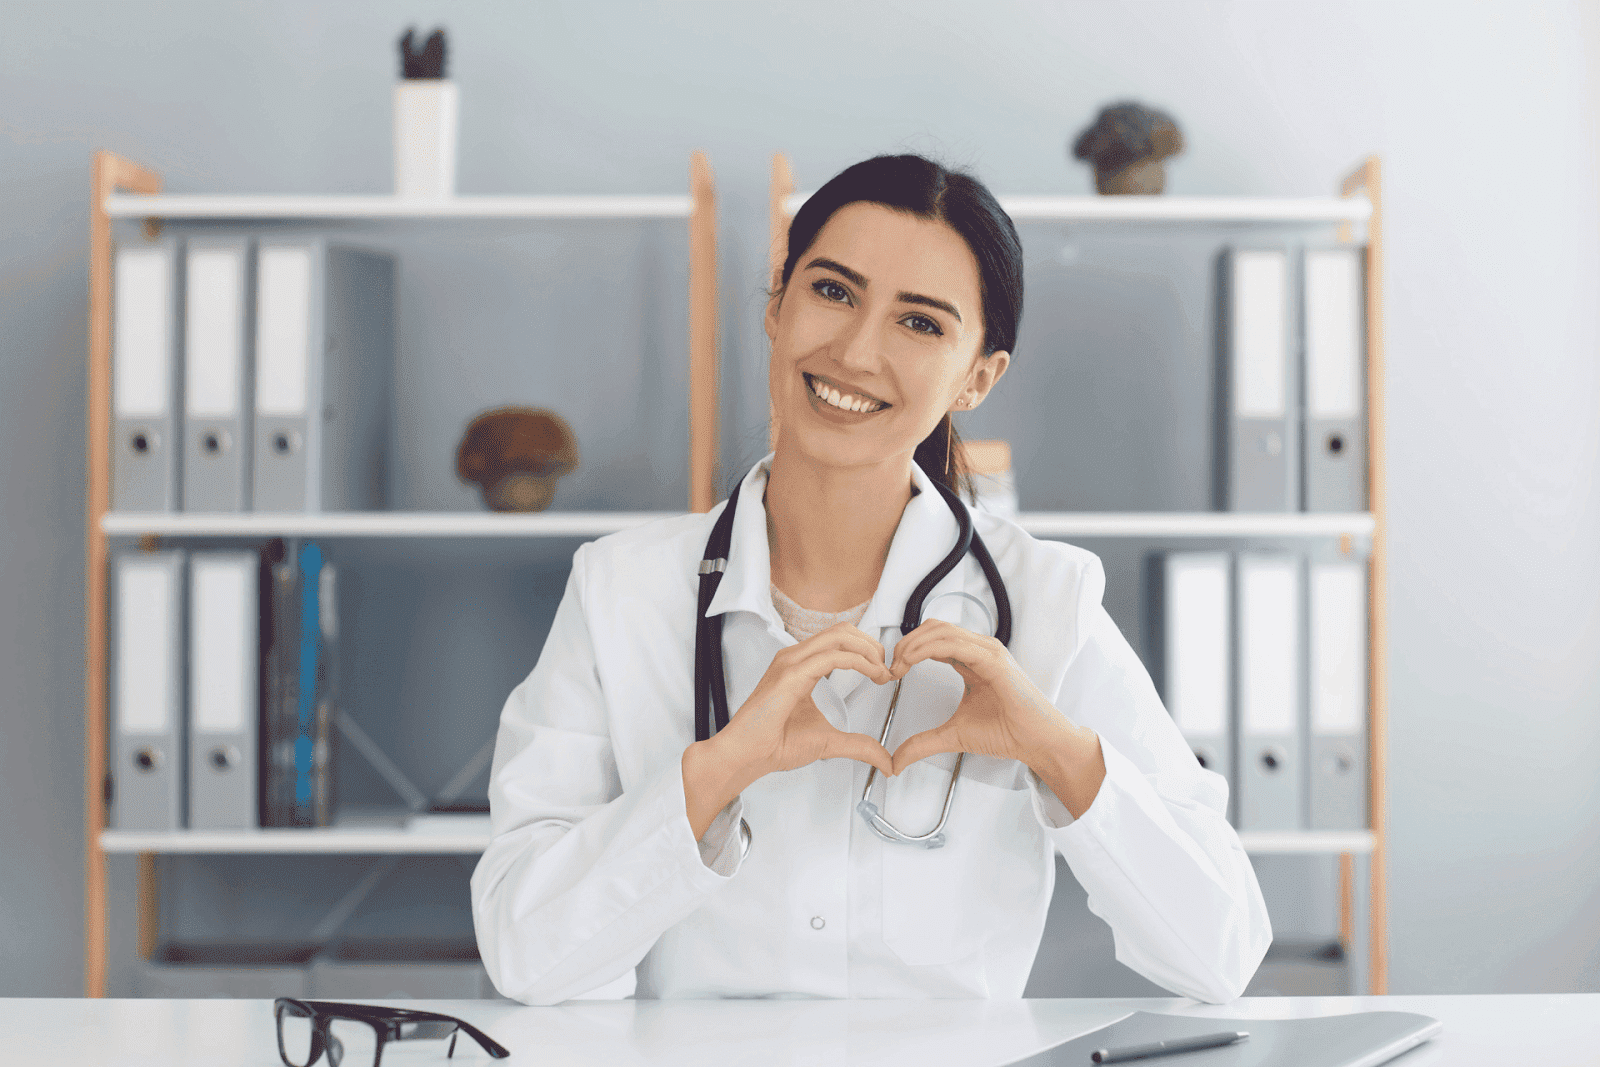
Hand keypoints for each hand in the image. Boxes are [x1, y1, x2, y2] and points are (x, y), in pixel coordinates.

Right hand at [721, 622, 896, 777]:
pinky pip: (832, 657)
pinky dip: (859, 662)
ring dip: (869, 650)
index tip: (883, 673)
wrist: (747, 755)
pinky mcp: (791, 674)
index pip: (840, 640)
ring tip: (882, 671)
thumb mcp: (828, 742)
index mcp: (801, 666)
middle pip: (843, 630)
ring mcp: (791, 662)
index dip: (867, 651)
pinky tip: (872, 674)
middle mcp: (795, 658)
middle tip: (887, 669)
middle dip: (872, 645)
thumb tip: (885, 761)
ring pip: (840, 636)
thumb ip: (858, 746)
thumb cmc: (774, 744)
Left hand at [887, 619, 1098, 797]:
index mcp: (971, 660)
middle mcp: (980, 650)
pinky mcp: (994, 660)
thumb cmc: (1009, 733)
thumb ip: (923, 743)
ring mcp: (988, 652)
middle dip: (906, 643)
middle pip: (933, 628)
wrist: (1038, 742)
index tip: (892, 672)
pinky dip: (927, 648)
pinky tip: (912, 661)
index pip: (933, 639)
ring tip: (898, 664)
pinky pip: (954, 643)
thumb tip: (896, 762)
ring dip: (912, 643)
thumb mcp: (954, 735)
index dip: (908, 650)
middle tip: (890, 666)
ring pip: (941, 630)